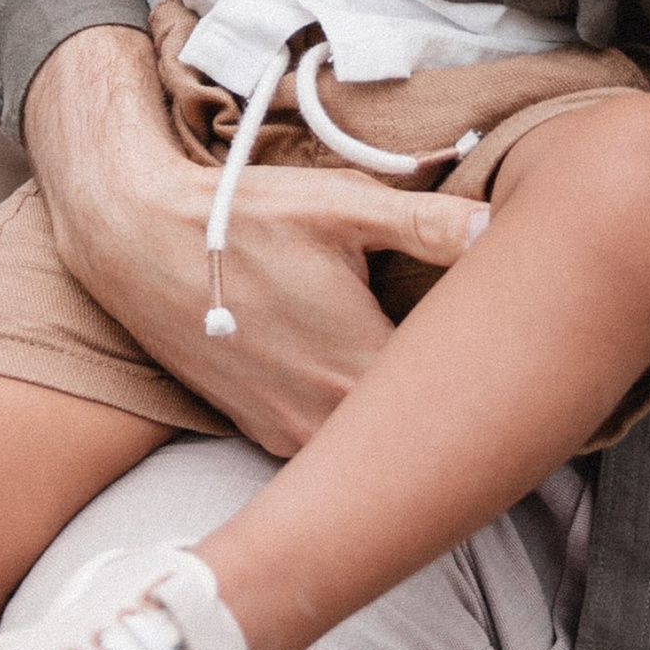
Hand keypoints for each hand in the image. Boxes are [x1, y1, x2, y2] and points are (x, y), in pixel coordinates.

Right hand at [22, 28, 487, 454]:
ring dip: (401, 413)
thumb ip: (429, 223)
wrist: (137, 242)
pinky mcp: (264, 435)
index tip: (511, 343)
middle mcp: (327, 420)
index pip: (457, 393)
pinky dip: (354, 419)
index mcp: (361, 367)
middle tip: (488, 357)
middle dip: (453, 394)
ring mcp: (291, 436)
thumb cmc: (240, 218)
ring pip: (373, 441)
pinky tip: (363, 379)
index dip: (493, 368)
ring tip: (427, 367)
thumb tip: (499, 229)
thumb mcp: (342, 206)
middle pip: (419, 426)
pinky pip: (332, 442)